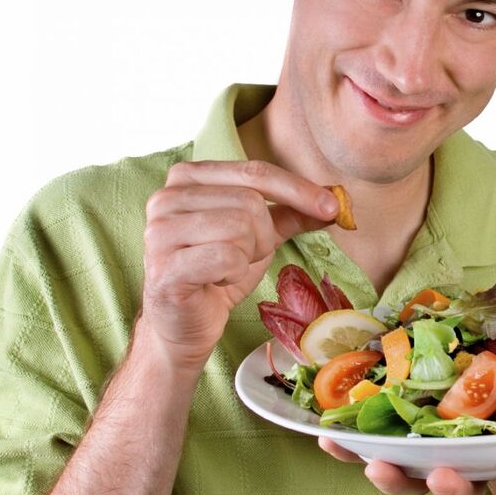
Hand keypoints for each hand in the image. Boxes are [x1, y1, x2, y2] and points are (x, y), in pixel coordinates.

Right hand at [138, 160, 338, 370]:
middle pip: (250, 201)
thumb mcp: (260, 235)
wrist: (184, 322)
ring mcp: (159, 231)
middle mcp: (166, 197)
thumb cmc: (218, 272)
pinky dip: (234, 273)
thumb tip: (336, 200)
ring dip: (248, 255)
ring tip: (229, 267)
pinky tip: (217, 280)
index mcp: (188, 177)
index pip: (255, 171)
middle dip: (264, 235)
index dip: (298, 189)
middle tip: (247, 255)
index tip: (332, 207)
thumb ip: (292, 212)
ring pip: (240, 228)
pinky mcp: (164, 267)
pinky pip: (227, 257)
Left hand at [318, 414, 495, 494]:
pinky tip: (322, 432)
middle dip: (443, 485)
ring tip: (366, 459)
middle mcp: (470, 472)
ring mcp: (433, 461)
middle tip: (438, 477)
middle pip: (453, 487)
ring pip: (408, 475)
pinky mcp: (402, 443)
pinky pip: (372, 448)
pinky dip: (349, 444)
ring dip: (386, 470)